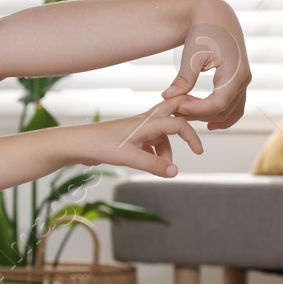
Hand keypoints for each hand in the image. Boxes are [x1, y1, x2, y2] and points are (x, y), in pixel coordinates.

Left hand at [80, 96, 202, 177]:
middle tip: (204, 121)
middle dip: (189, 116)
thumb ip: (153, 165)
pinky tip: (151, 164)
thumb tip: (175, 172)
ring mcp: (138, 129)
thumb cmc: (101, 146)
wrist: (78, 145)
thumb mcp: (130, 157)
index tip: (198, 152)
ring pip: (162, 134)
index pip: (179, 124)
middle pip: (174, 110)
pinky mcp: (130, 137)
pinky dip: (155, 153)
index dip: (192, 137)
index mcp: (148, 122)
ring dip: (167, 149)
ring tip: (163, 166)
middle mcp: (145, 121)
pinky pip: (151, 142)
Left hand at [160, 4, 250, 130]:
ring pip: (230, 111)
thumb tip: (168, 98)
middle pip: (222, 110)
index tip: (176, 108)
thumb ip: (183, 78)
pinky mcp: (239, 81)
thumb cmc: (203, 31)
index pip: (217, 104)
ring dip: (207, 116)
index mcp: (235, 72)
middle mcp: (244, 79)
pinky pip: (235, 106)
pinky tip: (206, 122)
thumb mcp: (192, 54)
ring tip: (184, 114)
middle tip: (174, 110)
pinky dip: (222, 115)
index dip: (196, 110)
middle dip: (198, 114)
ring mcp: (243, 81)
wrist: (214, 15)